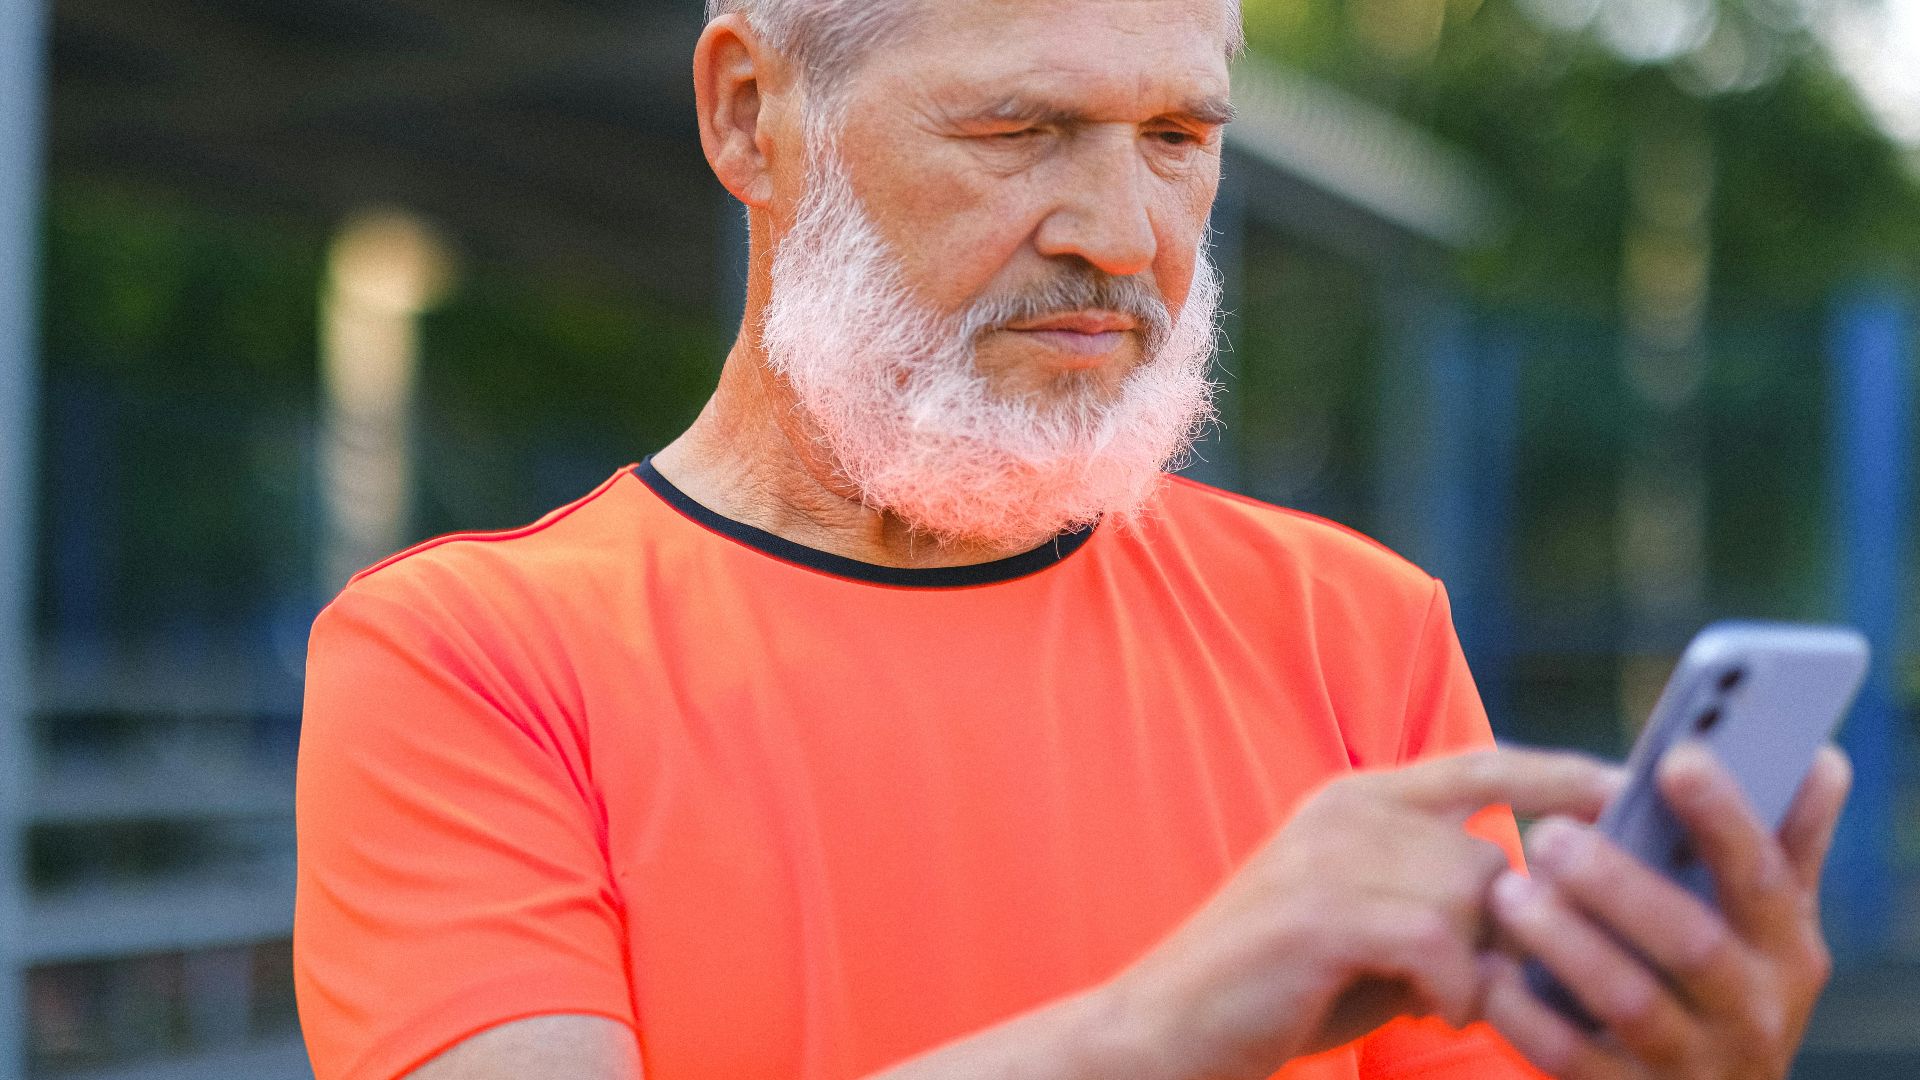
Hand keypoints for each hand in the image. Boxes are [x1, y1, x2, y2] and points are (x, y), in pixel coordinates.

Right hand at [1106, 748, 1620, 1079]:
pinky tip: (1428, 1006)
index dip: (1564, 776)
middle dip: (1513, 927)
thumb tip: (1550, 910)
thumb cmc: (1286, 984)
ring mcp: (1331, 854)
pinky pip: (1440, 943)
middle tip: (1495, 982)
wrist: (1169, 1025)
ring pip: (1472, 897)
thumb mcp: (1373, 921)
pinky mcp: (1322, 912)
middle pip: (1490, 852)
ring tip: (1442, 998)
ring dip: (1478, 964)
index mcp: (1360, 796)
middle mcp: (1348, 809)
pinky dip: (1453, 987)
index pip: (1485, 762)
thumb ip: (1445, 897)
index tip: (1634, 792)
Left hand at [1480, 743, 1851, 1078]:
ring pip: (1629, 1002)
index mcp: (1785, 950)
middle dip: (1619, 884)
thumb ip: (1786, 843)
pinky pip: (1571, 1059)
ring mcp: (1692, 1063)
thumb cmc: (1730, 980)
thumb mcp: (1769, 924)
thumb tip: (1819, 758)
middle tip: (1549, 833)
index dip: (1725, 818)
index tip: (1676, 759)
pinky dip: (1525, 1015)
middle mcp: (1752, 1012)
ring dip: (1565, 942)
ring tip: (1507, 890)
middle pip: (1691, 943)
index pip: (1763, 877)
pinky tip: (1489, 972)